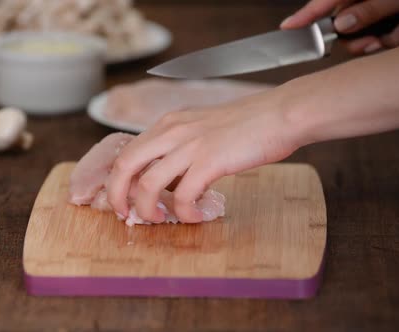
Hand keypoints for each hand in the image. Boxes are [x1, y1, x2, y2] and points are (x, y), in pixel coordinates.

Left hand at [106, 90, 300, 222]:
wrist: (280, 114)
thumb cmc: (248, 125)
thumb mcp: (202, 129)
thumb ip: (182, 151)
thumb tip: (174, 184)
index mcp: (167, 124)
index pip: (127, 152)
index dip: (119, 180)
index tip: (125, 199)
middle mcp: (171, 131)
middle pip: (124, 165)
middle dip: (117, 196)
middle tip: (126, 215)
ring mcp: (189, 146)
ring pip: (147, 185)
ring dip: (147, 210)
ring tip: (160, 219)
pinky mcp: (209, 161)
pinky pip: (183, 196)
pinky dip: (184, 213)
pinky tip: (194, 216)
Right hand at [281, 0, 398, 54]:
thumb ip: (370, 8)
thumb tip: (341, 24)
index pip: (326, 2)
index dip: (305, 15)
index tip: (286, 27)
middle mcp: (367, 0)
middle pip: (345, 24)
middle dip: (358, 39)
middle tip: (374, 43)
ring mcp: (380, 11)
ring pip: (365, 35)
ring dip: (385, 38)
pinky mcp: (393, 22)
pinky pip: (386, 36)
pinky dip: (397, 35)